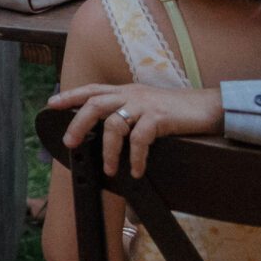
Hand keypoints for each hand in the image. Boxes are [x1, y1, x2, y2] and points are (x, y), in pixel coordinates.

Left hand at [49, 82, 224, 177]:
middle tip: (70, 142)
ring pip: (115, 124)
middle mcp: (131, 94)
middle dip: (79, 123)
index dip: (70, 95)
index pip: (92, 89)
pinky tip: (136, 170)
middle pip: (95, 104)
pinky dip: (135, 157)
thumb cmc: (177, 111)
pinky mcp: (160, 118)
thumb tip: (108, 131)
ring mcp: (145, 105)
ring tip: (108, 168)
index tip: (51, 104)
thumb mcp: (147, 106)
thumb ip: (128, 112)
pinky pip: (140, 138)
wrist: (209, 107)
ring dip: (108, 149)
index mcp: (126, 90)